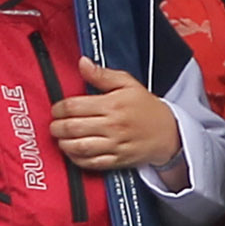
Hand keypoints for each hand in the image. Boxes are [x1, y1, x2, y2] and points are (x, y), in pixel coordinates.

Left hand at [53, 60, 181, 173]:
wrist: (170, 133)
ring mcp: (115, 145)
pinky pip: (91, 163)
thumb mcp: (128, 84)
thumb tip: (82, 63)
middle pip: (73, 127)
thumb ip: (102, 74)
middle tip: (54, 124)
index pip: (74, 106)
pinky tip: (73, 152)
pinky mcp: (118, 160)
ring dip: (64, 143)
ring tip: (61, 138)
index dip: (59, 108)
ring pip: (79, 147)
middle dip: (57, 126)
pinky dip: (77, 159)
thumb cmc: (147, 107)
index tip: (57, 109)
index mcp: (113, 105)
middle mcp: (113, 126)